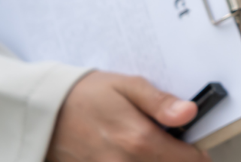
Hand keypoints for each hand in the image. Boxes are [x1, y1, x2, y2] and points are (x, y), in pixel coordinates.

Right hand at [47, 71, 208, 161]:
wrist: (42, 112)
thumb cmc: (87, 94)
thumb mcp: (128, 86)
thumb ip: (161, 102)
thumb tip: (190, 112)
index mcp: (139, 140)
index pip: (187, 160)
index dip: (197, 155)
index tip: (197, 147)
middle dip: (175, 160)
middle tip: (173, 146)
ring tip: (153, 150)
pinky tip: (132, 156)